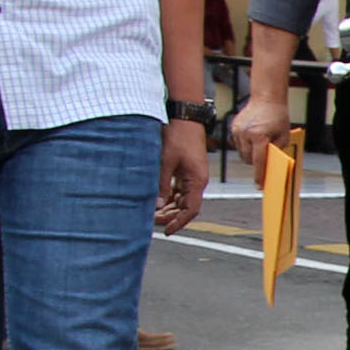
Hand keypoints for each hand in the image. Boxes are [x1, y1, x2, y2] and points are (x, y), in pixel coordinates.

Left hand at [155, 120, 206, 234]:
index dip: (179, 222)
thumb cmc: (179, 136)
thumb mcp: (166, 161)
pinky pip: (178, 190)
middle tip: (153, 221)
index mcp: (197, 181)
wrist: (185, 118)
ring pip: (181, 199)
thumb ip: (161, 184)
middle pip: (186, 207)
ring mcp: (192, 176)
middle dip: (170, 217)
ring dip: (168, 207)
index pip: (191, 210)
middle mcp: (197, 181)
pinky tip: (157, 200)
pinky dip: (168, 197)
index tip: (167, 231)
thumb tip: (157, 205)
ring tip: (152, 213)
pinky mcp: (186, 171)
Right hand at [228, 93, 290, 172]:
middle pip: (248, 159)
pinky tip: (253, 140)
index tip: (260, 185)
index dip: (259, 175)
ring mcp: (238, 130)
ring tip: (259, 148)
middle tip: (263, 163)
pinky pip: (238, 144)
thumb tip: (272, 164)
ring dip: (249, 155)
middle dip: (255, 164)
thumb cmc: (278, 116)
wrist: (267, 98)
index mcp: (259, 136)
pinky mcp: (234, 127)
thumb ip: (277, 150)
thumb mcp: (284, 136)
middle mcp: (246, 134)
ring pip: (242, 153)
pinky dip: (245, 146)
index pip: (258, 161)